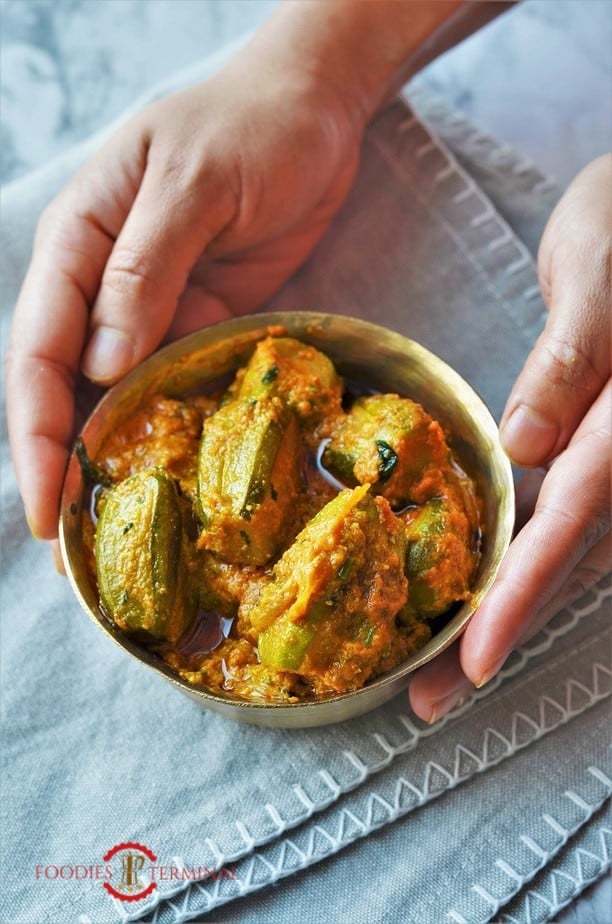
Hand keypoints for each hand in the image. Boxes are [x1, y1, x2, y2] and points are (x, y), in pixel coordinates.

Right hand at [6, 0, 470, 543]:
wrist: (315, 111)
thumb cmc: (249, 124)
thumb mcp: (193, 183)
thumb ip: (144, 268)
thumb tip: (104, 363)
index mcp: (79, 242)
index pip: (39, 350)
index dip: (36, 431)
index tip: (44, 504)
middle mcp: (105, 283)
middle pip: (68, 386)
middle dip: (66, 461)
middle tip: (75, 541)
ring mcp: (154, 308)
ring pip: (120, 395)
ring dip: (120, 455)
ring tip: (124, 528)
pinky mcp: (203, 321)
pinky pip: (178, 384)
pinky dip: (174, 430)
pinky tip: (181, 476)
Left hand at [410, 154, 610, 722]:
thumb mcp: (602, 279)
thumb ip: (571, 364)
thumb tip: (528, 446)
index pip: (573, 523)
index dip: (522, 595)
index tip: (475, 661)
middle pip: (566, 563)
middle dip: (500, 634)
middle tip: (433, 703)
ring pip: (567, 553)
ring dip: (508, 613)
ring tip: (444, 675)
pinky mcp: (600, 449)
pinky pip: (565, 519)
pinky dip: (522, 564)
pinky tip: (482, 592)